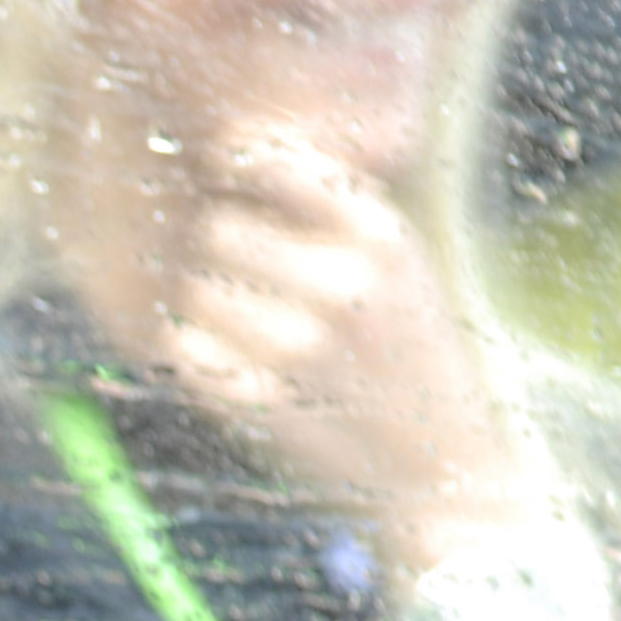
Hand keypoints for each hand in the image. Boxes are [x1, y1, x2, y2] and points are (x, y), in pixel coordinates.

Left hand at [156, 134, 535, 519]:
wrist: (439, 467)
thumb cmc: (407, 352)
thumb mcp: (398, 264)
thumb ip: (335, 210)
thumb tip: (238, 153)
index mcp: (382, 236)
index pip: (275, 167)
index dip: (237, 168)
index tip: (227, 178)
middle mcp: (343, 284)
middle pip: (217, 228)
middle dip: (211, 241)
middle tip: (223, 258)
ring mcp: (299, 346)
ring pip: (191, 287)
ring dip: (194, 294)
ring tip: (220, 305)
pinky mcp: (261, 402)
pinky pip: (181, 348)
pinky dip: (186, 345)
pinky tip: (213, 348)